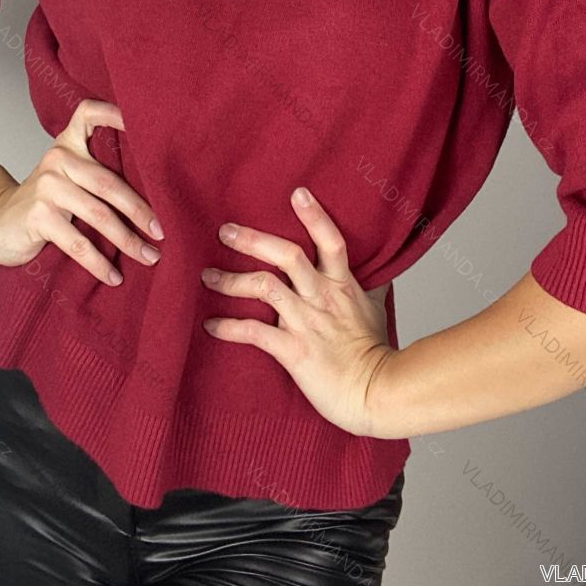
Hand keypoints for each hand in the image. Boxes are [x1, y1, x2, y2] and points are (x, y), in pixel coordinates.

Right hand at [0, 99, 163, 283]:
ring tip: (149, 256)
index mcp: (68, 144)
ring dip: (128, 241)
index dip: (115, 112)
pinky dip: (99, 263)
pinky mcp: (39, 215)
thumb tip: (153, 197)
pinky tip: (113, 276)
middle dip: (140, 211)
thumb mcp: (66, 177)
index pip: (89, 113)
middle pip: (110, 182)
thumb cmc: (42, 202)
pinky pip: (78, 242)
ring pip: (99, 215)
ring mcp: (47, 186)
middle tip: (162, 232)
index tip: (147, 124)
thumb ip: (95, 173)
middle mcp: (58, 159)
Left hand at [200, 187, 394, 436]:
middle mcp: (321, 297)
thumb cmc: (375, 353)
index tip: (297, 193)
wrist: (378, 392)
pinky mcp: (293, 350)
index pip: (330, 241)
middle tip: (225, 231)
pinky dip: (229, 326)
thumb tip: (374, 269)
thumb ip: (368, 286)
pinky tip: (211, 325)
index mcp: (342, 285)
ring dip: (230, 280)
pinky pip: (254, 332)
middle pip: (286, 255)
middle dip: (252, 240)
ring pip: (263, 287)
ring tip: (208, 276)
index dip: (314, 216)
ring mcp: (306, 322)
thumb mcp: (376, 310)